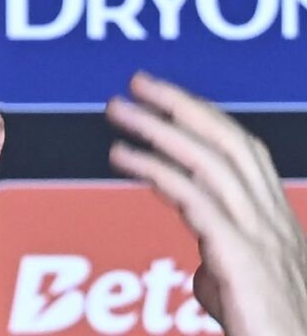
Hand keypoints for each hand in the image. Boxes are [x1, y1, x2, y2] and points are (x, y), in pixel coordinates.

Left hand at [106, 71, 306, 334]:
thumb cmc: (267, 330)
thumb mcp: (243, 291)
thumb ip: (224, 266)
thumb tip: (205, 266)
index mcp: (276, 221)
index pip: (242, 151)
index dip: (204, 116)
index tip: (164, 95)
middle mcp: (274, 221)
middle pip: (229, 142)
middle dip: (181, 105)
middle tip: (136, 84)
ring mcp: (263, 238)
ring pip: (211, 162)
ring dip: (159, 129)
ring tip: (119, 111)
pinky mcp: (242, 259)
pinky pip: (196, 200)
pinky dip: (156, 170)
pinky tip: (123, 157)